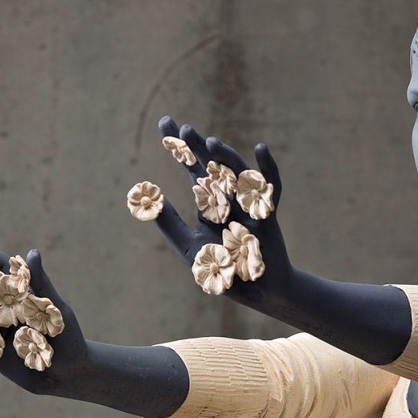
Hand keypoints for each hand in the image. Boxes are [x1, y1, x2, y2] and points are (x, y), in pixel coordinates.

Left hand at [153, 115, 292, 309]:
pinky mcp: (267, 217)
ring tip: (209, 143)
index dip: (180, 148)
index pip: (192, 169)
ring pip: (237, 174)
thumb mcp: (189, 247)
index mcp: (209, 204)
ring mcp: (248, 206)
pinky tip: (260, 149)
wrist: (257, 293)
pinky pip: (270, 189)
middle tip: (182, 130)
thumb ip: (170, 223)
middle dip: (198, 147)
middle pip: (213, 165)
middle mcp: (228, 199)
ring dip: (224, 157)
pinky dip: (267, 169)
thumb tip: (148, 197)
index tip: (165, 124)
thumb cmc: (224, 271)